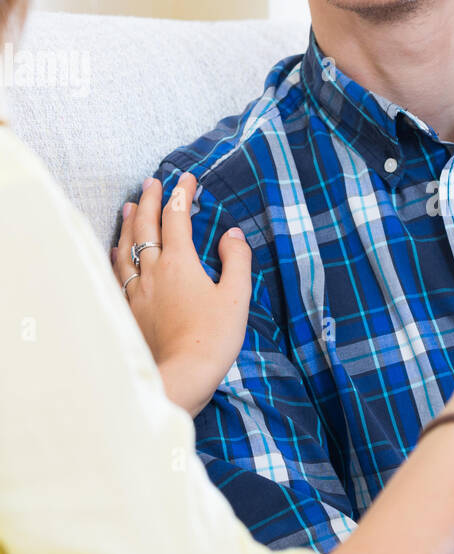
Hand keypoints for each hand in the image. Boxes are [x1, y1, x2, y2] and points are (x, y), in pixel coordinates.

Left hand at [111, 174, 251, 416]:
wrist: (181, 375)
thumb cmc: (213, 337)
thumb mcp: (237, 297)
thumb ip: (237, 260)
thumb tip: (233, 235)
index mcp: (181, 263)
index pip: (178, 218)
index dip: (182, 194)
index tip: (187, 178)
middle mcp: (153, 271)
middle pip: (146, 226)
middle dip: (149, 200)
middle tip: (153, 182)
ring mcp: (137, 290)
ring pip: (127, 247)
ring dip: (128, 223)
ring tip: (129, 206)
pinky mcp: (129, 310)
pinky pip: (117, 273)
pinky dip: (117, 254)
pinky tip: (116, 250)